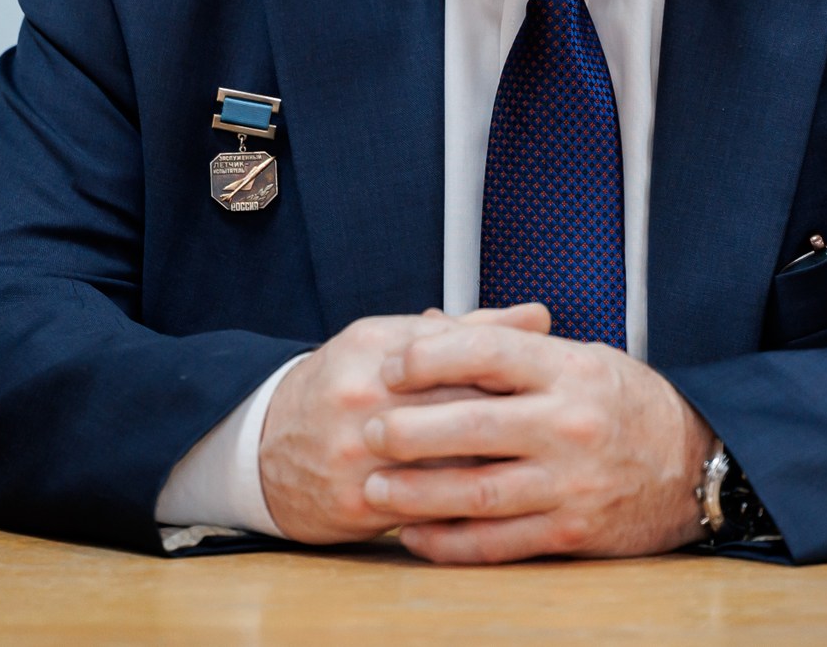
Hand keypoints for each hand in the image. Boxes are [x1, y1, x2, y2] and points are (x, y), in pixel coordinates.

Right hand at [256, 306, 548, 542]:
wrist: (263, 446)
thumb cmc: (344, 385)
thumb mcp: (392, 340)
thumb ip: (468, 331)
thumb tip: (540, 316)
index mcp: (379, 349)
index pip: (464, 356)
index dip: (518, 374)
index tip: (560, 387)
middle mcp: (365, 399)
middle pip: (461, 411)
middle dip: (516, 424)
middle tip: (563, 433)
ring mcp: (358, 455)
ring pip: (448, 466)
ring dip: (499, 471)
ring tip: (541, 471)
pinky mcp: (356, 506)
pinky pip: (426, 511)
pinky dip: (467, 510)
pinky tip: (504, 508)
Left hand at [358, 305, 713, 562]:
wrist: (696, 465)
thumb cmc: (627, 404)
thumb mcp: (580, 358)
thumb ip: (507, 347)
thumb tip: (428, 326)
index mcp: (570, 370)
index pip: (488, 354)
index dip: (432, 357)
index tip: (392, 364)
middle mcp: (569, 425)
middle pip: (473, 426)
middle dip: (411, 430)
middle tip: (369, 429)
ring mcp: (571, 483)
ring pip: (478, 491)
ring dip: (419, 493)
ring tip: (375, 487)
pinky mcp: (572, 533)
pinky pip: (499, 543)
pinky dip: (451, 543)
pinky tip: (416, 535)